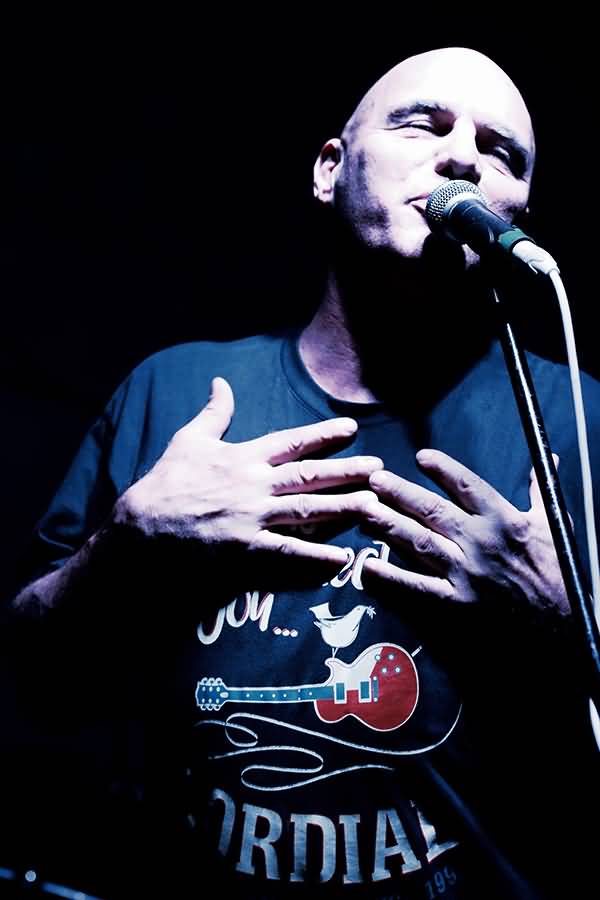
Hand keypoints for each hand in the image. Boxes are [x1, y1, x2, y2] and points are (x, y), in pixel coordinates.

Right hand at [114, 376, 380, 587]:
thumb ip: (213, 413)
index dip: (323, 434)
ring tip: (375, 505)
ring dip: (342, 508)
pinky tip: (342, 559)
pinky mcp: (243, 550)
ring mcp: (251, 518)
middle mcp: (252, 485)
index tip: (352, 428)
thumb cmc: (163, 484)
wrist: (138, 530)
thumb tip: (220, 382)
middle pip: (308, 476)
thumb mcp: (187, 440)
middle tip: (379, 468)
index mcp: (242, 457)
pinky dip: (314, 557)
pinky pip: (286, 554)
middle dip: (346, 471)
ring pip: (306, 511)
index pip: (290, 442)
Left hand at [362, 449, 568, 615]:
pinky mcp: (456, 606)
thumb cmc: (559, 581)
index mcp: (505, 521)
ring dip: (387, 524)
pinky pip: (415, 587)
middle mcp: (482, 542)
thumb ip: (540, 492)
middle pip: (432, 509)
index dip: (442, 468)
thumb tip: (545, 460)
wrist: (565, 636)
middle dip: (399, 492)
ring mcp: (466, 574)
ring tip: (363, 510)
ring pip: (418, 541)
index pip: (467, 485)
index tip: (421, 457)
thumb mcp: (555, 528)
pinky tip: (367, 566)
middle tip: (374, 480)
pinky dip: (389, 577)